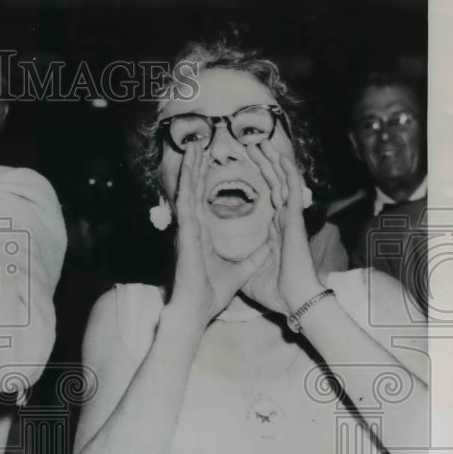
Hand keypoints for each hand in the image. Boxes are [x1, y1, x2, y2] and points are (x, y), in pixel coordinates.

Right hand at [168, 142, 270, 326]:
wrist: (198, 309)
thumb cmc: (210, 294)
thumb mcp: (241, 271)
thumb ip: (252, 257)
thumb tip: (267, 246)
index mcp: (202, 235)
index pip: (203, 200)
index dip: (204, 180)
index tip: (207, 162)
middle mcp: (192, 228)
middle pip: (194, 190)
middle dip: (196, 166)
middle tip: (197, 144)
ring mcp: (186, 228)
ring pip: (188, 189)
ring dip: (190, 166)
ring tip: (194, 145)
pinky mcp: (185, 232)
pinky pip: (186, 200)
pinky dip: (188, 181)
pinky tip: (190, 165)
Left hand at [240, 141, 322, 315]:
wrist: (292, 301)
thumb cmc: (273, 290)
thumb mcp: (248, 271)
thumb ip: (240, 259)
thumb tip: (225, 259)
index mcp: (271, 231)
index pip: (264, 197)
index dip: (256, 180)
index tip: (244, 165)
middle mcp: (281, 221)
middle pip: (272, 184)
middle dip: (262, 164)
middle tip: (251, 145)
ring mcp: (288, 219)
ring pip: (281, 182)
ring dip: (272, 162)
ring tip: (261, 143)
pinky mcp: (294, 221)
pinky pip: (291, 191)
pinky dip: (287, 173)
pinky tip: (280, 158)